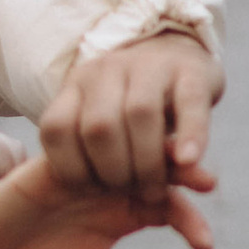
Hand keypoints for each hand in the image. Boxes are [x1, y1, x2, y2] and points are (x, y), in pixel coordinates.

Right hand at [0, 148, 213, 248]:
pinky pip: (85, 146)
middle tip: (207, 181)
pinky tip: (123, 152)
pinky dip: (104, 146)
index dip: (189, 222)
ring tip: (177, 160)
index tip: (205, 245)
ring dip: (152, 151)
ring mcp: (87, 171)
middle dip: (184, 172)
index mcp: (126, 213)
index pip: (169, 208)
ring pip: (128, 148)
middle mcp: (113, 188)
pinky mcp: (58, 163)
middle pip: (158, 169)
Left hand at [39, 30, 221, 202]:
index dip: (70, 168)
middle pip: (99, 126)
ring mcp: (150, 66)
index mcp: (76, 85)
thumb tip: (71, 197)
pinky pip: (189, 103)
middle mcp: (108, 70)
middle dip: (114, 172)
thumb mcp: (99, 118)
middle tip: (130, 193)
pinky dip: (189, 135)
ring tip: (154, 191)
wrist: (176, 51)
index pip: (55, 128)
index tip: (90, 189)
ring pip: (140, 113)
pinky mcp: (192, 70)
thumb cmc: (131, 103)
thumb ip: (84, 150)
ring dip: (147, 163)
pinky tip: (188, 162)